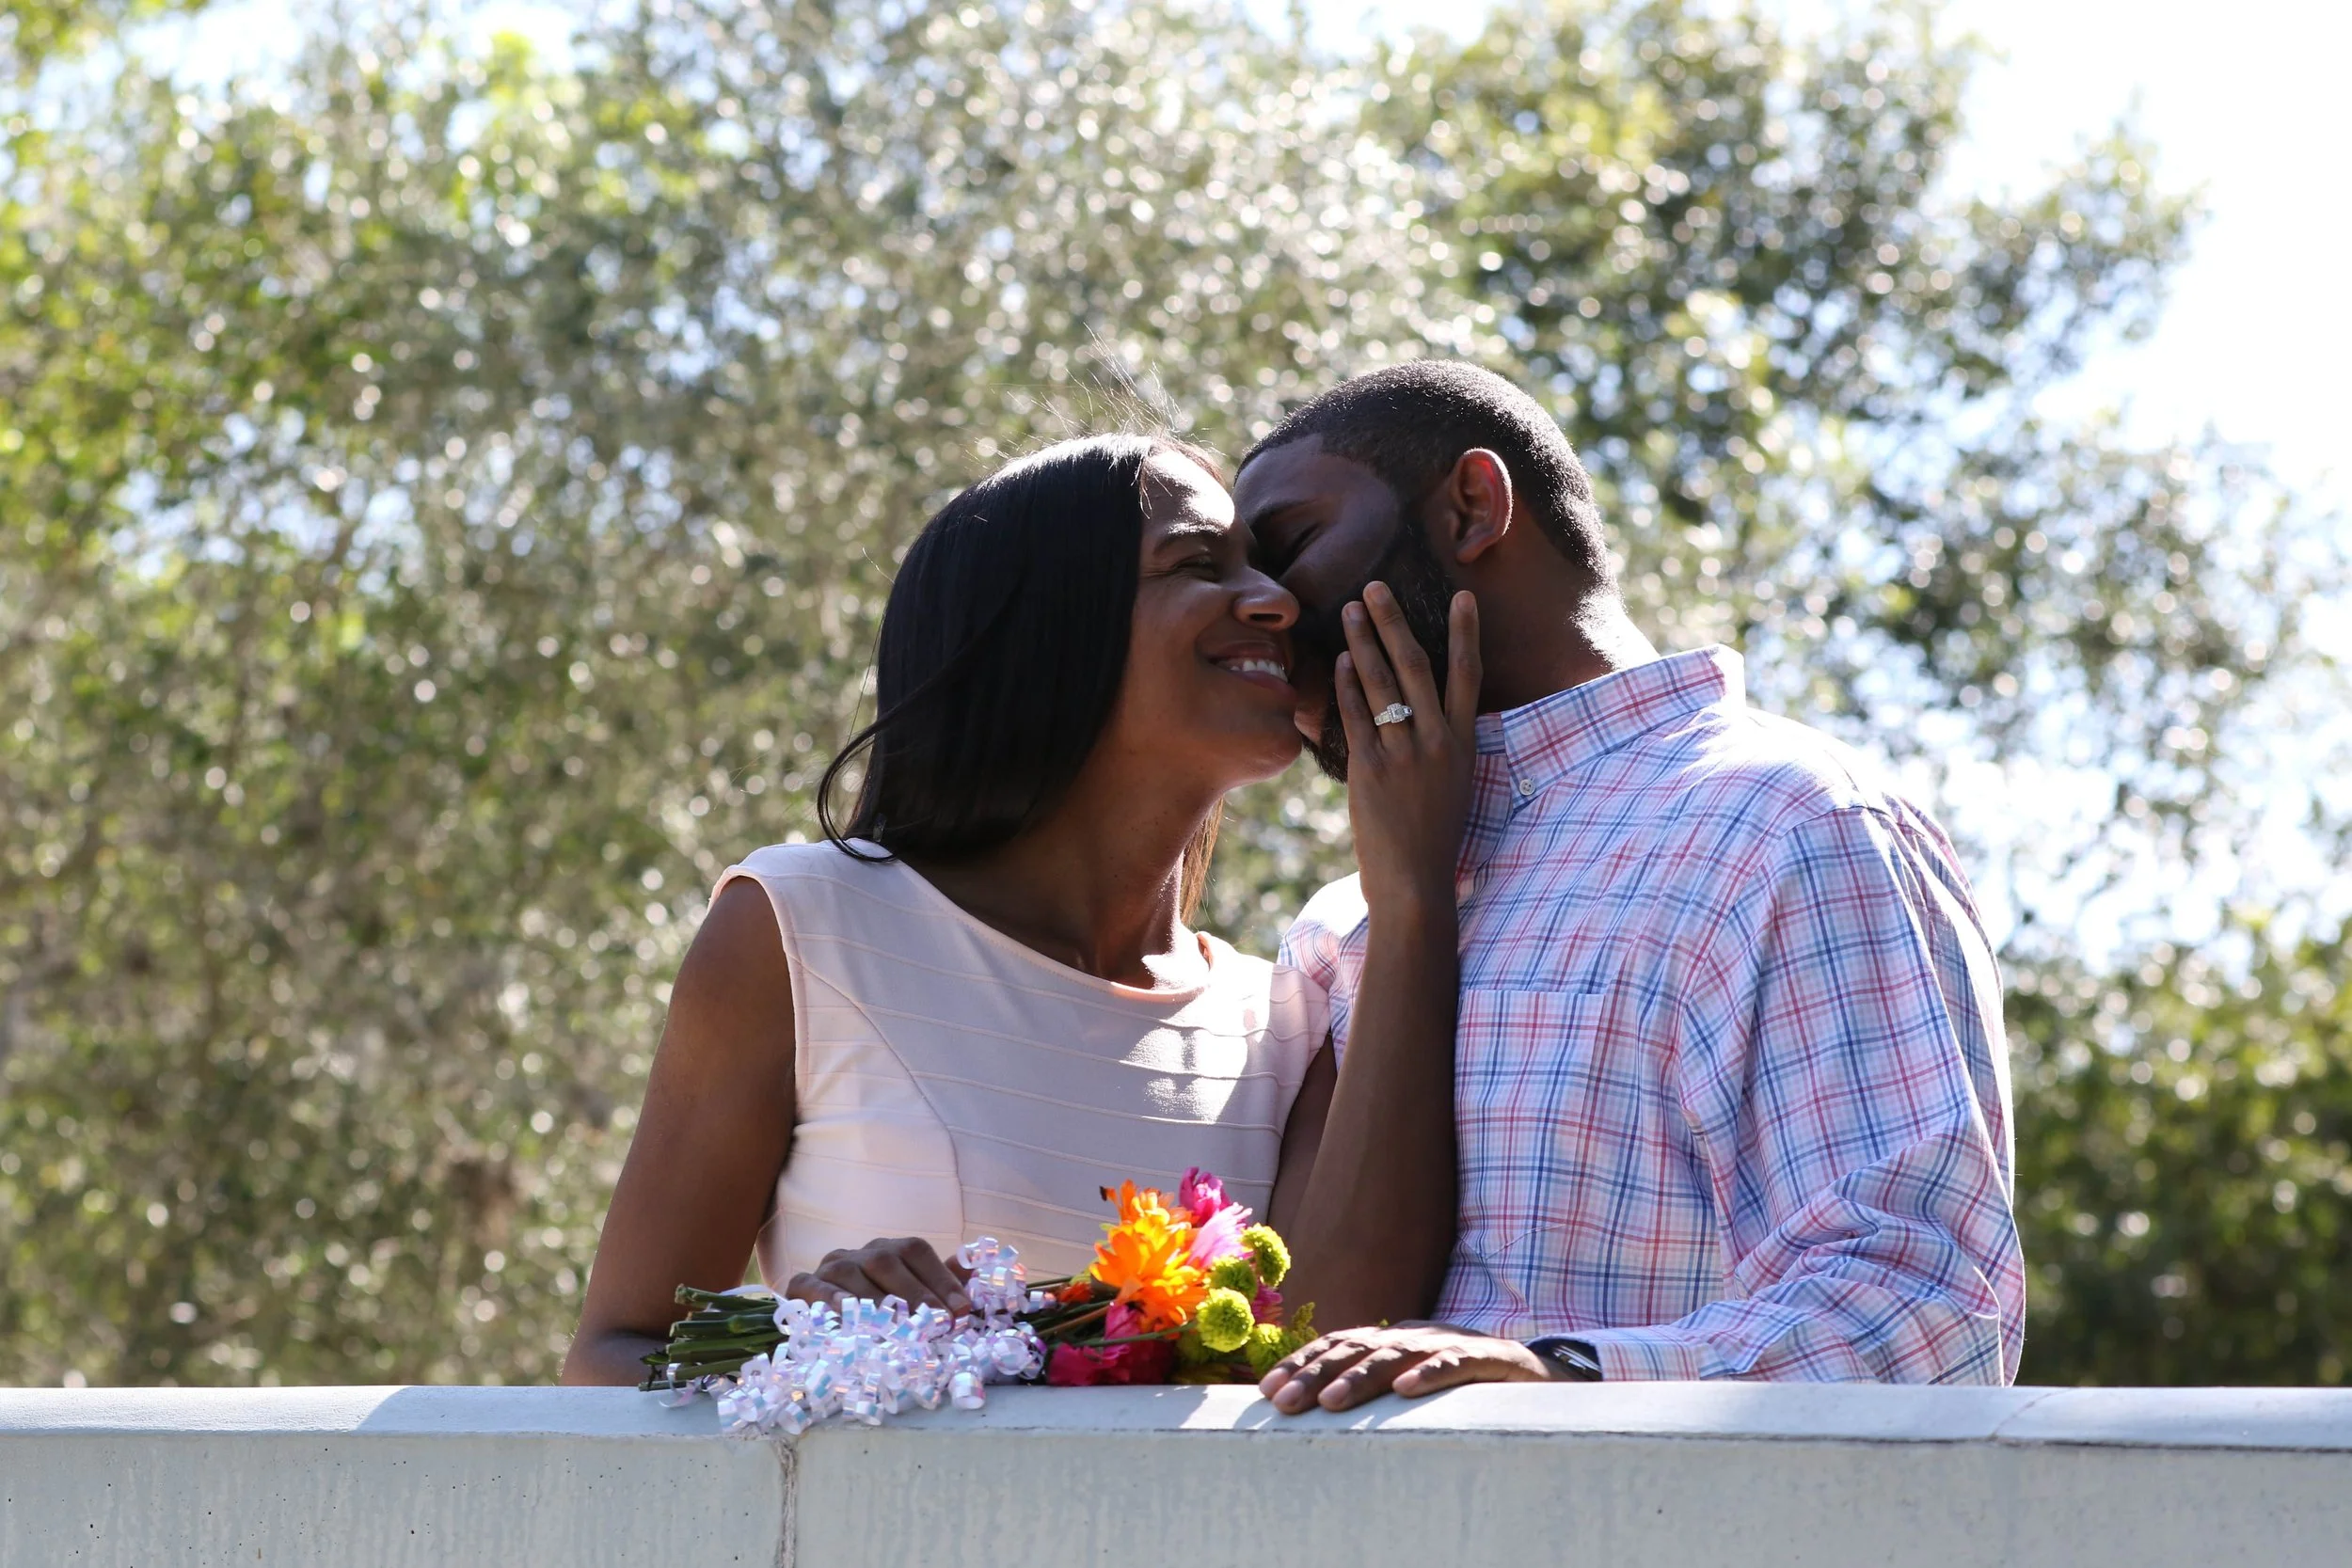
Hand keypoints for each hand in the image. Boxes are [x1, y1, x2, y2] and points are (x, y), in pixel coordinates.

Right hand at [784, 1236, 970, 1312]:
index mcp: (889, 1250)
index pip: (916, 1251)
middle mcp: (860, 1253)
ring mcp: (829, 1267)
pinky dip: (829, 1297)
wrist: (819, 1327)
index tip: (962, 1309)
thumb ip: (941, 1281)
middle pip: (886, 1260)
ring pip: (850, 1272)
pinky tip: (844, 1313)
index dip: (941, 1278)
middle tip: (936, 1323)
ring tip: (897, 1324)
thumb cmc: (876, 1315)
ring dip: (876, 1299)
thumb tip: (974, 1264)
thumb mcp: (911, 1300)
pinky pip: (812, 1285)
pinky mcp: (802, 1285)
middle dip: (915, 1293)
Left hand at [1257, 1320, 1556, 1412]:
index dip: (1302, 1363)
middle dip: (1315, 1373)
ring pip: (1398, 1355)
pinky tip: (1405, 1390)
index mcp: (1393, 1338)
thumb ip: (1374, 1388)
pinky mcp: (1488, 1358)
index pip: (1338, 1344)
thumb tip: (1316, 1410)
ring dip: (1361, 1378)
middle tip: (1283, 1402)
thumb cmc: (1466, 1384)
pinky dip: (1429, 1374)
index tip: (1267, 1390)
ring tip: (1331, 1402)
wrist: (1539, 1374)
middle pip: (1356, 1348)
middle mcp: (1414, 1334)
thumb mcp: (1413, 1380)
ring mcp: (1449, 1343)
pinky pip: (1454, 1364)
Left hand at [1336, 584, 1479, 911]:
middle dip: (1395, 622)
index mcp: (1463, 745)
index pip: (1469, 675)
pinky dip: (1347, 687)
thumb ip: (1440, 745)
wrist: (1415, 884)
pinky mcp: (1372, 770)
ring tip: (1350, 610)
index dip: (1466, 633)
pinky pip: (1357, 718)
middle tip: (1375, 586)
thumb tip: (1420, 711)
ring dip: (1365, 643)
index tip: (1463, 595)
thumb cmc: (1432, 838)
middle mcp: (1438, 743)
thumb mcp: (1451, 785)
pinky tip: (1338, 662)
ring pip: (1383, 685)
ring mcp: (1405, 755)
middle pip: (1417, 667)